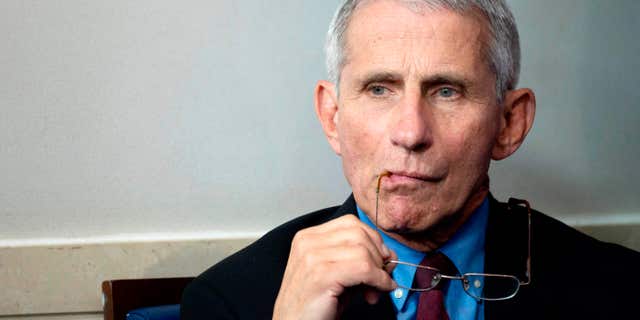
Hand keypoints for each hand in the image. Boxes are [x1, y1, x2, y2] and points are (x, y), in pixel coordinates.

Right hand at [273, 215, 396, 319]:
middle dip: (379, 255)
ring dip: (378, 271)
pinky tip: (376, 292)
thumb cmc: (312, 306)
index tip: (382, 260)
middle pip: (359, 233)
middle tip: (382, 278)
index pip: (350, 223)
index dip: (373, 241)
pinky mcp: (321, 275)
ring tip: (375, 289)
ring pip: (363, 250)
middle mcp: (308, 243)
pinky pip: (363, 268)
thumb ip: (357, 261)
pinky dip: (378, 280)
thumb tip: (388, 257)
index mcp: (308, 238)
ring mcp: (312, 257)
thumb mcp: (336, 275)